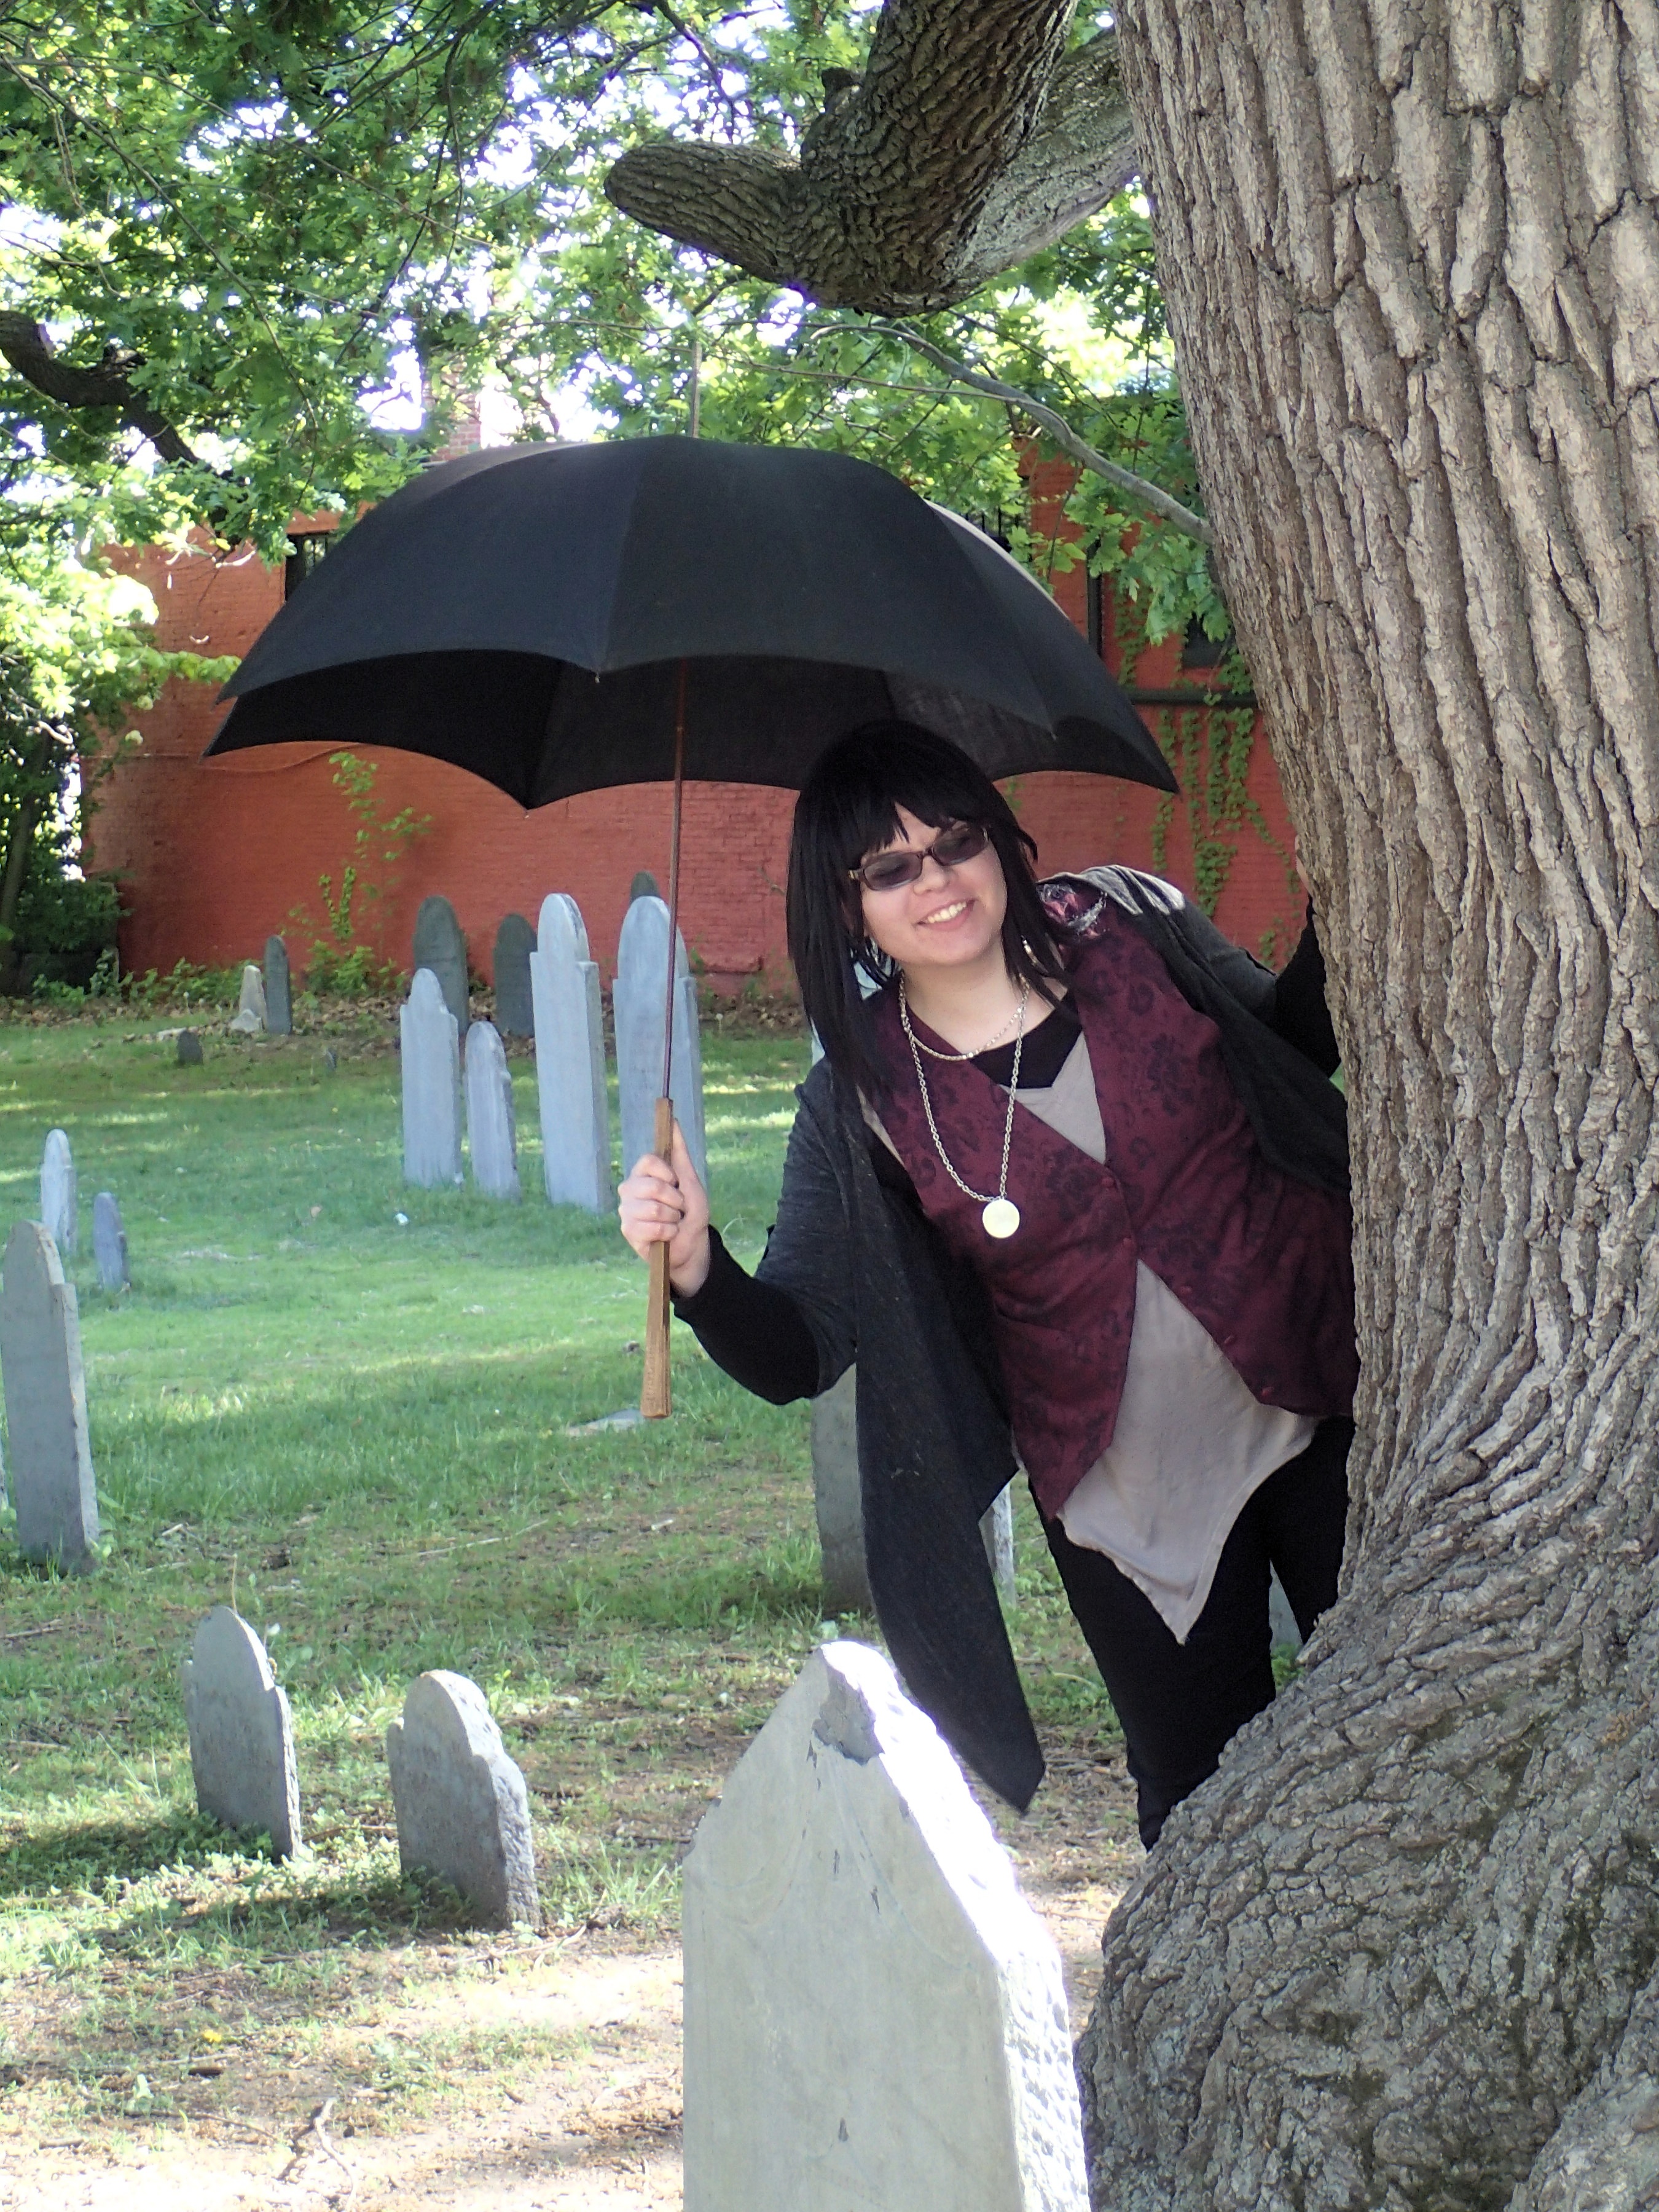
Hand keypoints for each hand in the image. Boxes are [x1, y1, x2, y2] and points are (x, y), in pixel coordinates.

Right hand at [617, 1119, 711, 1294]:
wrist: (691, 1244)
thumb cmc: (690, 1212)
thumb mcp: (690, 1180)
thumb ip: (679, 1152)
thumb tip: (673, 1121)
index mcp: (644, 1173)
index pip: (647, 1161)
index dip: (666, 1173)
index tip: (676, 1182)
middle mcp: (630, 1189)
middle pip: (652, 1186)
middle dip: (675, 1200)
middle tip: (678, 1208)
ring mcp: (627, 1210)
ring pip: (653, 1209)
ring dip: (673, 1218)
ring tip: (673, 1222)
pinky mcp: (628, 1231)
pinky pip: (651, 1228)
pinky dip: (668, 1232)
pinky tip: (667, 1234)